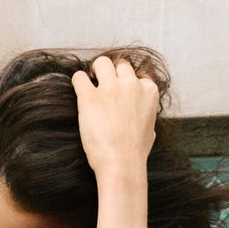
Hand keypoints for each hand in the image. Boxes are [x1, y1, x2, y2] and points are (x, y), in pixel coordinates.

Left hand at [70, 55, 159, 180]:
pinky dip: (78, 82)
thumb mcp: (150, 130)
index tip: (121, 92)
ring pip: (102, 62)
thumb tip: (142, 117)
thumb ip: (146, 116)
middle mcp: (131, 84)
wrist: (122, 164)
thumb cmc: (136, 153)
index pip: (138, 74)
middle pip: (120, 64)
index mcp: (148, 91)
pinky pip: (79, 77)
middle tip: (104, 86)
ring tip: (91, 85)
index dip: (127, 82)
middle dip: (112, 73)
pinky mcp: (90, 97)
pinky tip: (79, 92)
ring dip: (96, 72)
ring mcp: (111, 88)